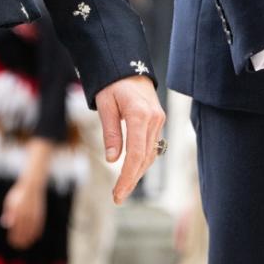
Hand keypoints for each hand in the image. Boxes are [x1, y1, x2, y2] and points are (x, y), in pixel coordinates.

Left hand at [1, 176, 46, 247]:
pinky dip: (35, 235)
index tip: (11, 242)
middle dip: (20, 240)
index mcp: (17, 212)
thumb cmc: (18, 194)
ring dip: (28, 240)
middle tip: (16, 245)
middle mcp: (27, 215)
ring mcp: (35, 216)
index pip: (15, 229)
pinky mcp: (41, 216)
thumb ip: (8, 214)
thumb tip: (5, 225)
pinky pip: (39, 228)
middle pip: (23, 232)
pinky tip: (33, 238)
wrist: (32, 186)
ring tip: (24, 244)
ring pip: (31, 232)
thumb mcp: (9, 202)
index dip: (13, 237)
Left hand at [95, 77, 165, 204]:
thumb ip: (111, 133)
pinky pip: (151, 146)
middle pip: (145, 158)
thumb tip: (113, 160)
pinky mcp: (158, 120)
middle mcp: (154, 119)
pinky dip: (142, 161)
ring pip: (150, 154)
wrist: (127, 65)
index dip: (128, 177)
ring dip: (137, 173)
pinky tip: (131, 171)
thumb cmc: (111, 83)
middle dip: (131, 180)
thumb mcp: (105, 106)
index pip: (136, 154)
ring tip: (122, 189)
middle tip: (117, 197)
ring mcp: (158, 120)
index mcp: (140, 115)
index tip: (118, 193)